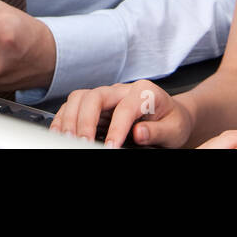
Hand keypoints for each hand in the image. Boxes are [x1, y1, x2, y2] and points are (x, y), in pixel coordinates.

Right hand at [51, 80, 193, 147]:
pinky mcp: (96, 106)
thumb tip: (139, 133)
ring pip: (80, 97)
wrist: (171, 116)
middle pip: (95, 96)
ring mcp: (107, 96)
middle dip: (85, 120)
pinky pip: (74, 106)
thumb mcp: (174, 129)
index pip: (124, 107)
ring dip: (70, 118)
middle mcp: (121, 89)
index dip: (116, 129)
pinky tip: (61, 132)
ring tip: (68, 138)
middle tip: (82, 142)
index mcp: (143, 91)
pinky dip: (64, 119)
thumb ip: (157, 131)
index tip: (111, 147)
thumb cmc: (172, 121)